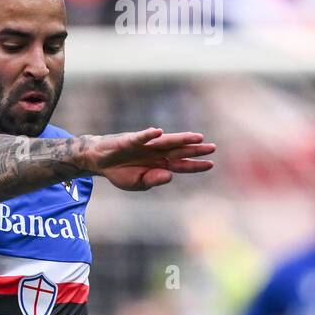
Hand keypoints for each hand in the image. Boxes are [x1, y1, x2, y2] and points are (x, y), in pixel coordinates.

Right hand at [83, 128, 214, 191]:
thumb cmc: (121, 172)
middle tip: (213, 148)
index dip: (196, 165)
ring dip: (182, 138)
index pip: (182, 164)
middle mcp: (157, 152)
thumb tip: (170, 176)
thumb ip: (154, 180)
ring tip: (196, 137)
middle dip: (196, 149)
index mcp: (160, 164)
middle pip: (180, 150)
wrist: (101, 161)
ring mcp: (146, 145)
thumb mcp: (138, 183)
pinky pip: (141, 137)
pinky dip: (149, 135)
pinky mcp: (131, 140)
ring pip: (167, 141)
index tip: (211, 164)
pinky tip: (158, 132)